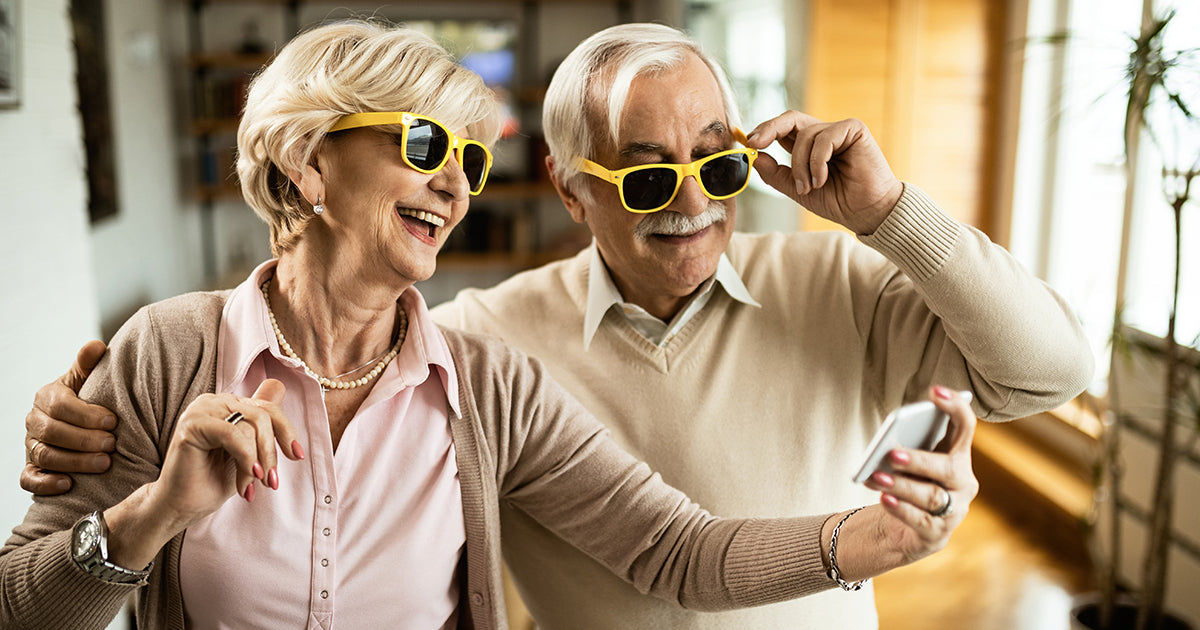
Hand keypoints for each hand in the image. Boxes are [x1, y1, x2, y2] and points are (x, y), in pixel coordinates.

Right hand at [22, 340, 116, 494]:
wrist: (83, 423)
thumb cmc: (90, 398)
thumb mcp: (89, 379)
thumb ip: (89, 364)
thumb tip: (96, 346)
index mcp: (47, 397)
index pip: (60, 406)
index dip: (86, 414)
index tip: (113, 421)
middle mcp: (34, 421)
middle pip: (52, 432)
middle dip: (84, 440)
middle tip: (112, 445)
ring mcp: (31, 445)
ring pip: (45, 456)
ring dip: (75, 462)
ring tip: (104, 464)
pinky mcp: (32, 468)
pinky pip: (29, 479)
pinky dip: (46, 484)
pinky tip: (69, 485)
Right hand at [104, 380, 304, 569]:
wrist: (181, 506)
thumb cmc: (212, 480)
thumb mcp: (247, 451)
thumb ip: (260, 423)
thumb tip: (279, 385)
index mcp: (228, 405)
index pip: (267, 409)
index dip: (286, 431)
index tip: (297, 456)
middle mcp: (214, 401)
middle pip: (263, 416)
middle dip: (271, 452)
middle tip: (271, 482)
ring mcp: (201, 410)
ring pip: (250, 426)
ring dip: (257, 462)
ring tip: (251, 486)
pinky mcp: (192, 424)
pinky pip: (233, 434)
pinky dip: (246, 458)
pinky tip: (247, 479)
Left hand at [745, 112, 902, 234]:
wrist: (866, 212)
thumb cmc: (838, 201)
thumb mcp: (797, 190)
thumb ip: (776, 174)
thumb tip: (754, 156)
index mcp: (809, 146)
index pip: (782, 130)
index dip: (763, 132)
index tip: (747, 143)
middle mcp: (823, 134)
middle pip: (790, 118)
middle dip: (769, 128)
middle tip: (754, 143)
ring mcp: (839, 130)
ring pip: (805, 135)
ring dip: (800, 165)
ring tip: (809, 187)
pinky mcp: (854, 129)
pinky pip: (824, 139)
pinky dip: (817, 162)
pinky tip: (822, 179)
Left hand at [863, 385, 978, 565]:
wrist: (909, 531)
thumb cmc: (911, 485)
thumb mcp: (910, 465)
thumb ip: (905, 451)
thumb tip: (886, 447)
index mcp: (959, 456)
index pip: (965, 426)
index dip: (954, 407)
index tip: (934, 391)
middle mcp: (964, 483)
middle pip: (948, 468)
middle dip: (919, 460)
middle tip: (892, 453)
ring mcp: (955, 510)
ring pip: (931, 496)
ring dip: (902, 486)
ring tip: (877, 477)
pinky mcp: (938, 534)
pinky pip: (920, 521)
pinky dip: (901, 509)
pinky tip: (884, 499)